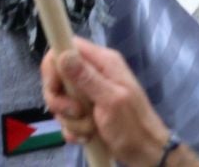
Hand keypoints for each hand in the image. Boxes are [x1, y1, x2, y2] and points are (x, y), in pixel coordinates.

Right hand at [39, 40, 170, 161]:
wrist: (144, 152)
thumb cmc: (132, 124)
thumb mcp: (110, 100)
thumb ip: (87, 78)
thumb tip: (63, 54)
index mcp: (104, 62)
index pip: (68, 47)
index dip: (54, 65)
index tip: (55, 87)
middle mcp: (95, 73)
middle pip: (59, 77)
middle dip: (61, 101)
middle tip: (77, 113)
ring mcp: (90, 94)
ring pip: (61, 101)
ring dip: (71, 120)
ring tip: (91, 128)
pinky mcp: (85, 113)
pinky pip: (67, 118)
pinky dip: (74, 130)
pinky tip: (88, 136)